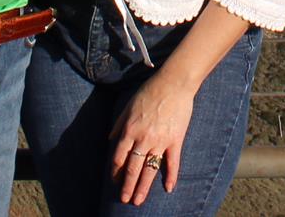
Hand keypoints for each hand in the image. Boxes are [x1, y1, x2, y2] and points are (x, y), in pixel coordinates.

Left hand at [108, 73, 195, 204]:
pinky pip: (172, 162)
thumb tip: (110, 139)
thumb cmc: (149, 91)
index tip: (114, 181)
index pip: (118, 157)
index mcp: (129, 131)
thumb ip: (118, 124)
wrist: (174, 83)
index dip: (115, 172)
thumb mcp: (128, 106)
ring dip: (143, 187)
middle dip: (127, 186)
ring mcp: (160, 141)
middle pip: (132, 168)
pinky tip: (169, 189)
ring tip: (138, 201)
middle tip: (124, 199)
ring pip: (150, 169)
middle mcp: (143, 139)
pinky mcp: (175, 140)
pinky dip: (171, 176)